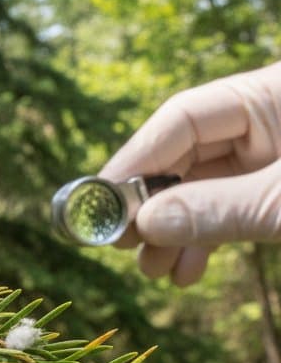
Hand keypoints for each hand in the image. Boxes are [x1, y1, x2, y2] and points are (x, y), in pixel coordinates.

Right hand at [100, 61, 280, 284]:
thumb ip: (220, 208)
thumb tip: (143, 223)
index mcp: (272, 92)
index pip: (183, 117)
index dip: (137, 159)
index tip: (100, 200)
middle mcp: (267, 118)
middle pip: (186, 154)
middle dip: (153, 203)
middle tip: (120, 242)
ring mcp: (273, 156)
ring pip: (204, 187)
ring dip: (174, 231)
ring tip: (152, 269)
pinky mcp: (278, 189)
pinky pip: (231, 208)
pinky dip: (207, 240)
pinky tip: (186, 270)